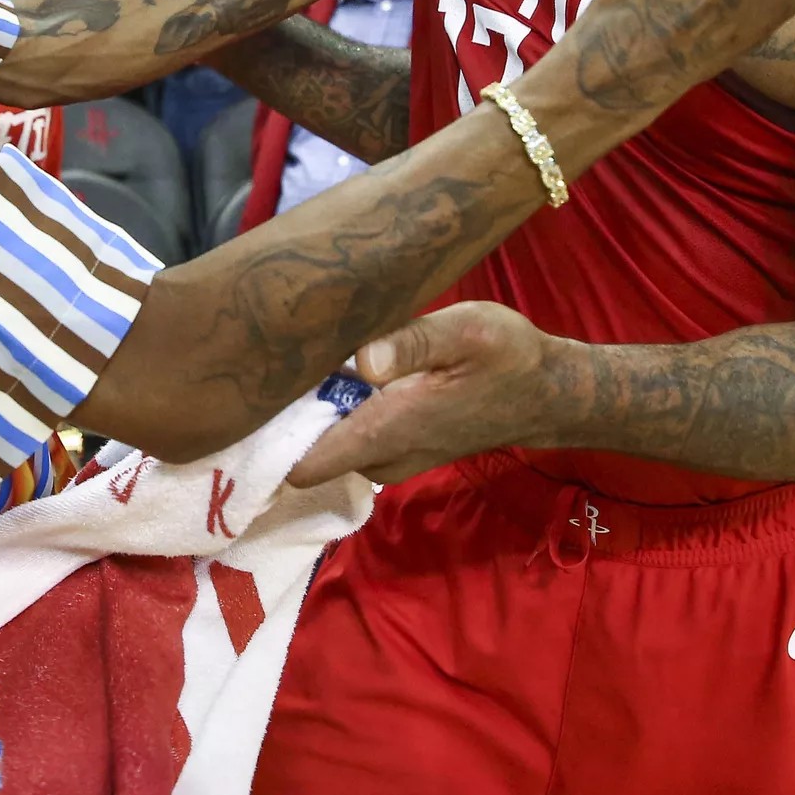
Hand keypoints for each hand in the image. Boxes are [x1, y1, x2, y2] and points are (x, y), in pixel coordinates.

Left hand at [288, 301, 553, 485]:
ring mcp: (390, 457)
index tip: (248, 401)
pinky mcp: (398, 449)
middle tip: (268, 365)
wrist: (546, 394)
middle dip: (284, 420)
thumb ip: (414, 341)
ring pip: (327, 447)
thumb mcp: (467, 330)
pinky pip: (348, 441)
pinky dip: (335, 416)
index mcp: (389, 428)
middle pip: (306, 455)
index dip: (269, 441)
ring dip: (310, 416)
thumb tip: (364, 359)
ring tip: (297, 362)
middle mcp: (383, 455)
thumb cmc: (507, 356)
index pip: (306, 464)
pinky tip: (335, 374)